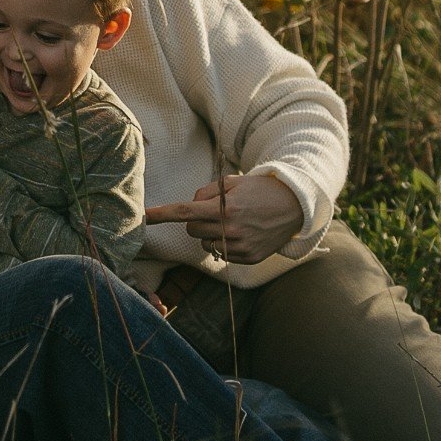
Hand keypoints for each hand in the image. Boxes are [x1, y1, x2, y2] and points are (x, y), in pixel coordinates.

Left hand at [143, 166, 304, 261]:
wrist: (295, 207)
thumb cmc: (260, 190)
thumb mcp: (233, 181)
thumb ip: (207, 192)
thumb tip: (191, 207)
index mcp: (226, 208)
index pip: (185, 212)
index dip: (162, 214)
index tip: (145, 217)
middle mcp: (231, 230)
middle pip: (191, 230)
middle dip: (195, 220)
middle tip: (214, 210)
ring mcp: (240, 247)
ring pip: (204, 243)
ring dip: (210, 233)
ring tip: (232, 222)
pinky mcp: (248, 258)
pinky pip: (221, 253)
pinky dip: (224, 244)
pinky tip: (240, 233)